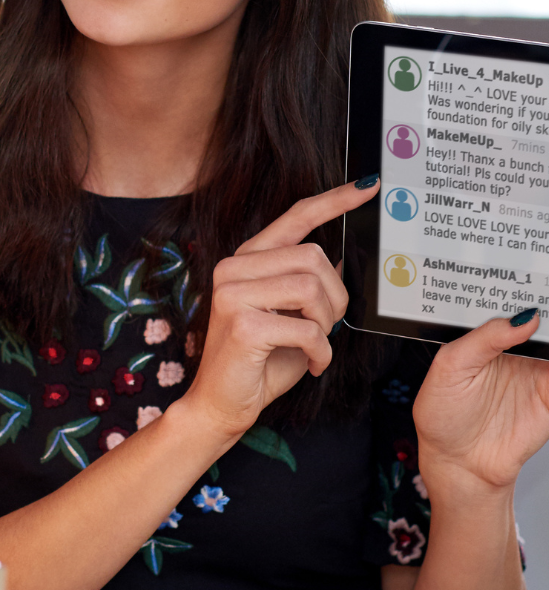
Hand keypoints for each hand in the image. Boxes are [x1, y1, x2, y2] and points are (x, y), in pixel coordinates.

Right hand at [179, 178, 379, 442]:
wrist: (221, 403)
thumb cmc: (259, 360)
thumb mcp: (291, 315)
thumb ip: (308, 283)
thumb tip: (343, 259)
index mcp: (246, 260)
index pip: (295, 217)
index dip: (334, 200)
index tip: (368, 186)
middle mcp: (232, 269)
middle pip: (313, 257)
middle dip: (335, 295)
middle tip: (327, 325)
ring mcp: (232, 294)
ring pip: (311, 288)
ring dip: (327, 322)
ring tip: (316, 343)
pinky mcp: (241, 324)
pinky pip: (306, 328)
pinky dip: (321, 351)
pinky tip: (312, 362)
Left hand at [413, 309, 548, 492]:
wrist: (458, 462)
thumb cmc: (443, 415)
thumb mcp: (449, 367)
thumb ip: (485, 338)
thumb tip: (522, 318)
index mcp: (487, 338)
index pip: (512, 308)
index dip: (525, 294)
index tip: (537, 284)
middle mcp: (515, 351)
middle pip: (542, 323)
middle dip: (546, 310)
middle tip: (545, 302)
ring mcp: (537, 373)